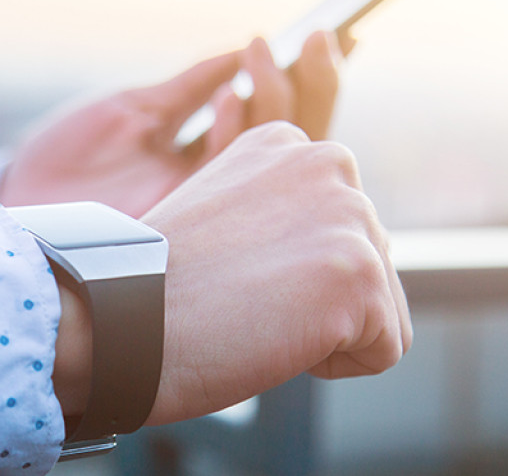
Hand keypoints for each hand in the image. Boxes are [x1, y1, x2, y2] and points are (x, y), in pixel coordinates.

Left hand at [0, 32, 345, 216]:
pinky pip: (224, 173)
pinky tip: (228, 97)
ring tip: (263, 54)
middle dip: (312, 89)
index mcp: (203, 153)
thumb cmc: (71, 153)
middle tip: (321, 42)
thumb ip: (191, 87)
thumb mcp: (136, 108)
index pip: (270, 115)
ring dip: (274, 100)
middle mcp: (212, 180)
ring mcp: (199, 198)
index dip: (302, 80)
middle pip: (285, 138)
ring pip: (267, 159)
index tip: (327, 39)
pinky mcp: (180, 215)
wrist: (20, 198)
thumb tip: (241, 54)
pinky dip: (231, 131)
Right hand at [139, 121, 410, 424]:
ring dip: (325, 330)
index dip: (289, 270)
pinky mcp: (361, 271)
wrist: (121, 318)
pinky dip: (335, 364)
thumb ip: (281, 210)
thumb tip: (324, 247)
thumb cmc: (159, 283)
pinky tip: (275, 336)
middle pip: (368, 262)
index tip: (234, 272)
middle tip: (243, 297)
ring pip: (381, 306)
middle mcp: (328, 161)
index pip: (337, 227)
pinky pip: (386, 348)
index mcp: (289, 143)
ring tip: (257, 313)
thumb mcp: (226, 214)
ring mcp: (349, 213)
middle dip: (316, 299)